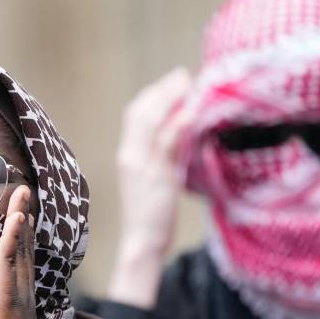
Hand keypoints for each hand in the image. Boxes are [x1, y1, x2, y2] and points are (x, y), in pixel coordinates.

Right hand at [109, 67, 193, 307]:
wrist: (142, 242)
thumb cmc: (152, 215)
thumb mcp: (156, 179)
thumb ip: (166, 155)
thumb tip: (184, 131)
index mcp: (127, 155)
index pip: (134, 115)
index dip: (153, 94)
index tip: (173, 81)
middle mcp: (129, 156)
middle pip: (140, 111)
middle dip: (161, 90)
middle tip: (184, 76)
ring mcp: (141, 165)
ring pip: (149, 122)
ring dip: (169, 99)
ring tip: (189, 86)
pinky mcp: (155, 176)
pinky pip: (166, 144)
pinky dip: (177, 125)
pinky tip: (192, 113)